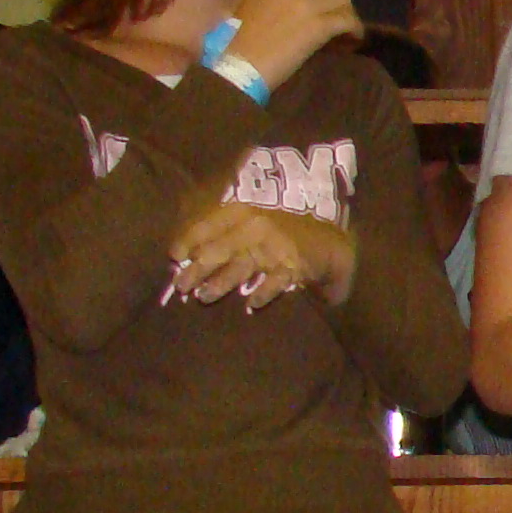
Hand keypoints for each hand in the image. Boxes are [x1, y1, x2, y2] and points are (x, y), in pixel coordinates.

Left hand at [168, 202, 352, 310]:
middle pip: (217, 250)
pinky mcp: (295, 265)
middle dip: (196, 269)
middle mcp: (256, 226)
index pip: (208, 224)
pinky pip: (274, 283)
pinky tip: (250, 305)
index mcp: (245, 208)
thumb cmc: (293, 219)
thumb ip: (234, 219)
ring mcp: (275, 247)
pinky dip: (262, 294)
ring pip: (238, 268)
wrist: (336, 228)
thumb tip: (203, 238)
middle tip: (182, 286)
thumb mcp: (262, 207)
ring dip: (218, 284)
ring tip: (204, 297)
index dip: (189, 239)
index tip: (175, 254)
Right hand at [222, 0, 361, 90]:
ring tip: (345, 24)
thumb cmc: (240, 38)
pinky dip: (354, 29)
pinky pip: (348, 20)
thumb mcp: (249, 1)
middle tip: (335, 9)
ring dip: (346, 9)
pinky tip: (353, 37)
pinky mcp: (318, 25)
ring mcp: (305, 3)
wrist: (240, 63)